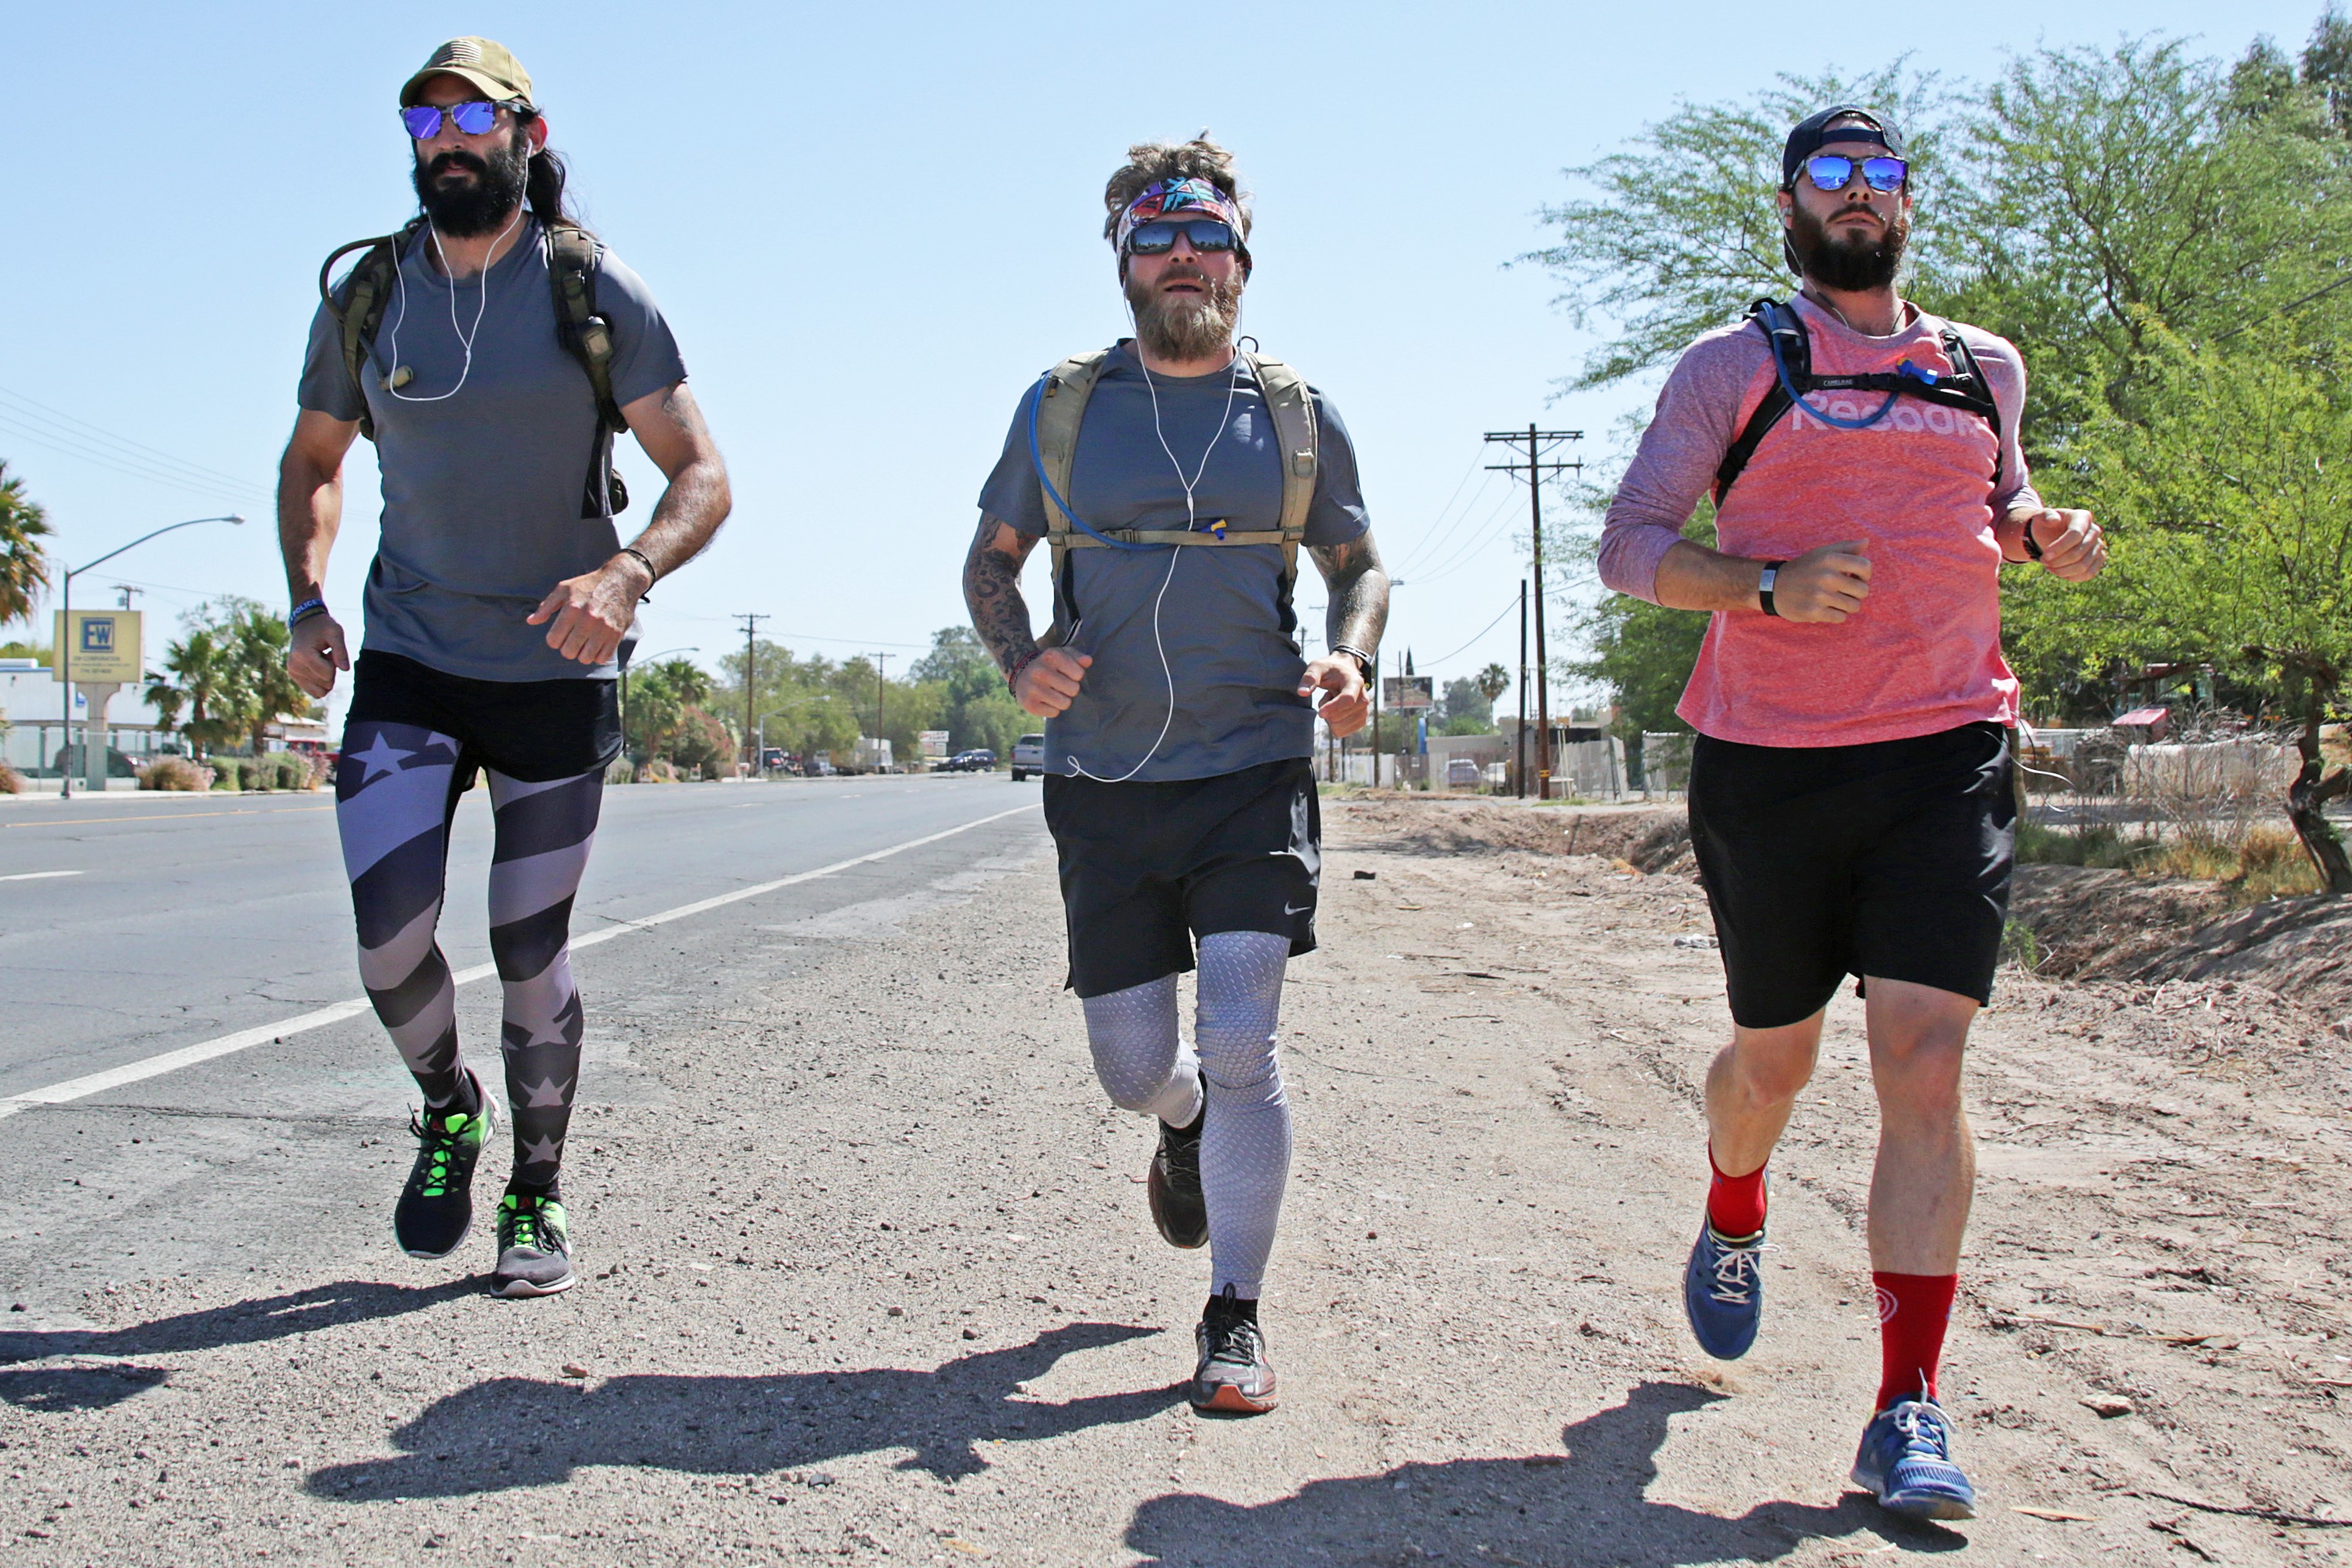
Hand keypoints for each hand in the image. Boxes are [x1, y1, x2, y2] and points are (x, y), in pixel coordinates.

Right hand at [286, 612, 349, 698]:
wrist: (306, 623)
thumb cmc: (323, 627)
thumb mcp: (336, 632)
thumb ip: (341, 651)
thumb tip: (345, 670)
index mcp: (303, 655)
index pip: (328, 674)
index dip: (334, 663)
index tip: (328, 651)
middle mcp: (294, 666)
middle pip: (325, 683)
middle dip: (330, 670)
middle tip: (324, 654)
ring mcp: (292, 672)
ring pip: (320, 691)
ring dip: (325, 677)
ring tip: (320, 659)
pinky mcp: (293, 676)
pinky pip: (314, 692)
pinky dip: (320, 682)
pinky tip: (317, 666)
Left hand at [527, 556, 649, 665]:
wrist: (621, 581)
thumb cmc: (589, 585)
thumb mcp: (564, 589)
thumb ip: (546, 606)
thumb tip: (531, 621)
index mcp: (572, 609)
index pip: (553, 640)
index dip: (553, 640)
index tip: (559, 634)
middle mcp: (588, 620)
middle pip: (568, 652)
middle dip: (567, 648)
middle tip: (571, 639)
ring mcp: (604, 629)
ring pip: (585, 658)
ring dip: (582, 653)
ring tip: (584, 643)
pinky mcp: (616, 635)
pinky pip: (602, 658)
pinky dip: (597, 655)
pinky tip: (596, 645)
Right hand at [1015, 648, 1090, 715]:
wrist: (1021, 674)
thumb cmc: (1049, 665)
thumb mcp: (1062, 655)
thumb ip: (1077, 657)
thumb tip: (1088, 660)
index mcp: (1051, 656)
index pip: (1079, 674)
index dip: (1076, 675)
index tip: (1068, 674)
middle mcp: (1040, 671)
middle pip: (1074, 690)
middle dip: (1070, 689)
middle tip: (1061, 685)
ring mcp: (1033, 688)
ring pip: (1065, 703)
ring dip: (1063, 701)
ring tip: (1054, 693)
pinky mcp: (1029, 704)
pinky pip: (1054, 713)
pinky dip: (1052, 709)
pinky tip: (1045, 700)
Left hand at [1300, 655, 1368, 736]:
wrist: (1344, 671)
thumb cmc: (1329, 669)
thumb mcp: (1317, 667)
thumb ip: (1309, 677)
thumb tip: (1302, 693)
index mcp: (1355, 682)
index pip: (1348, 699)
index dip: (1333, 708)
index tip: (1320, 713)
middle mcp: (1364, 698)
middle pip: (1341, 717)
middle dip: (1327, 711)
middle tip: (1327, 696)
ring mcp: (1364, 711)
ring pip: (1340, 727)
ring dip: (1330, 718)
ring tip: (1332, 702)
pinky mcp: (1360, 721)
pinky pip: (1342, 733)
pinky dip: (1334, 725)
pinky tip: (1336, 711)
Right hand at [1770, 540, 1871, 622]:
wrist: (1773, 586)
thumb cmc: (1804, 569)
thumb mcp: (1821, 553)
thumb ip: (1845, 548)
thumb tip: (1866, 542)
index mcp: (1830, 559)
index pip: (1866, 567)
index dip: (1865, 575)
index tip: (1855, 578)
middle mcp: (1827, 576)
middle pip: (1863, 590)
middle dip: (1857, 593)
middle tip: (1845, 592)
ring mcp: (1820, 595)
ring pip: (1854, 606)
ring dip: (1847, 606)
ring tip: (1836, 601)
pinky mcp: (1814, 612)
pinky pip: (1840, 618)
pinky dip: (1836, 615)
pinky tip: (1826, 609)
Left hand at [2017, 507, 2104, 581]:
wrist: (2051, 534)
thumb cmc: (2046, 525)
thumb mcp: (2041, 517)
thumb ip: (2045, 516)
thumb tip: (2054, 520)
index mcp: (2083, 517)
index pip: (2076, 534)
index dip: (2060, 547)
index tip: (2044, 556)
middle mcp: (2094, 531)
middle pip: (2079, 552)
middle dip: (2058, 561)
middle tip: (2043, 561)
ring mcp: (2098, 546)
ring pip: (2084, 565)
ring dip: (2063, 571)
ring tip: (2048, 567)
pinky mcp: (2098, 559)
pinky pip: (2089, 573)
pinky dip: (2072, 577)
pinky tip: (2059, 572)